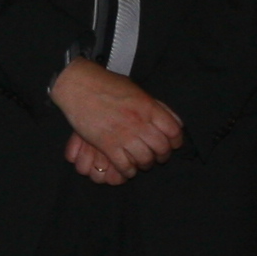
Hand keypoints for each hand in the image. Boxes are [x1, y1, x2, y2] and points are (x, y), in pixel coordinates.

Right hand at [50, 60, 182, 176]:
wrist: (79, 85)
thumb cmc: (106, 84)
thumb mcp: (136, 90)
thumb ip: (154, 105)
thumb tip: (172, 119)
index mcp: (148, 107)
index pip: (173, 130)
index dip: (176, 141)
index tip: (174, 144)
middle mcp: (139, 122)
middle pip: (161, 148)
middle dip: (162, 155)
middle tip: (158, 157)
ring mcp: (124, 135)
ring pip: (145, 159)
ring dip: (146, 164)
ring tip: (143, 163)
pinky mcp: (107, 145)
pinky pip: (124, 166)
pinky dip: (128, 171)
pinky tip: (127, 168)